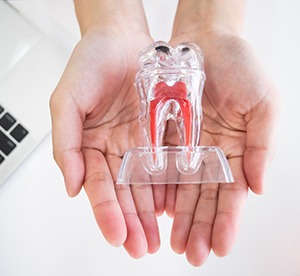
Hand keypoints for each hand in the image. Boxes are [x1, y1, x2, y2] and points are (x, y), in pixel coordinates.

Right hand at [50, 22, 160, 256]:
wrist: (121, 39)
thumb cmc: (91, 63)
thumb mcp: (67, 101)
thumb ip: (65, 144)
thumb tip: (71, 187)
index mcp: (91, 146)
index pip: (98, 187)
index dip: (106, 213)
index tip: (117, 236)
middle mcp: (116, 150)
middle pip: (124, 193)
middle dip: (132, 222)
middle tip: (141, 248)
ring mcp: (139, 143)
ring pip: (146, 185)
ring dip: (151, 213)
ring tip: (159, 238)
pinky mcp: (159, 134)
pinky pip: (166, 164)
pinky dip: (169, 186)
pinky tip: (173, 207)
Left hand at [166, 31, 279, 265]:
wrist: (208, 43)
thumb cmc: (241, 68)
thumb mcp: (263, 105)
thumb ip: (262, 147)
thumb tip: (257, 188)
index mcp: (238, 151)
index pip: (232, 195)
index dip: (227, 222)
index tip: (219, 247)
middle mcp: (212, 155)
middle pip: (205, 199)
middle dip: (199, 227)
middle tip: (190, 255)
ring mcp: (189, 148)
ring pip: (183, 190)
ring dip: (179, 217)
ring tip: (172, 243)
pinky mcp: (167, 137)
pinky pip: (163, 167)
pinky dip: (161, 190)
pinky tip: (158, 211)